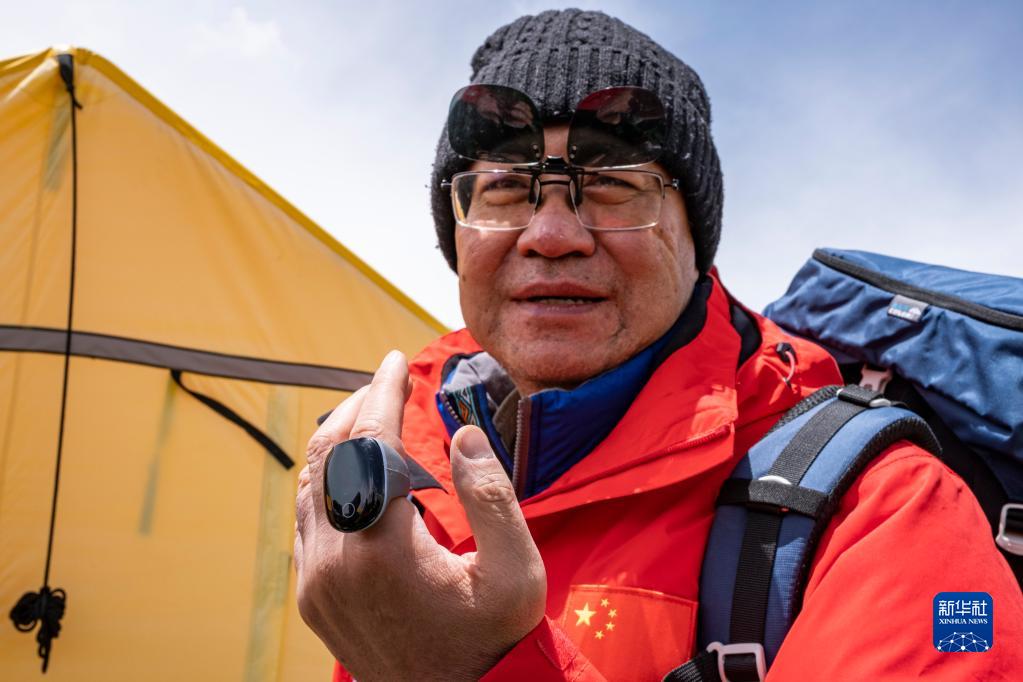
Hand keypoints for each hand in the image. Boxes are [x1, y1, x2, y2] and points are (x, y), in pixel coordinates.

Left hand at [295, 350, 546, 680]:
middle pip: (330, 456)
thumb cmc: (491, 640)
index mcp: (383, 549)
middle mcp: (336, 562)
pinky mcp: (312, 597)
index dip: (383, 395)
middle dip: (357, 408)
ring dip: (337, 441)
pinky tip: (350, 470)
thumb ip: (492, 497)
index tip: (395, 361)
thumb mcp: (516, 573)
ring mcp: (316, 581)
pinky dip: (324, 481)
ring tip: (369, 416)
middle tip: (386, 382)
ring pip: (309, 486)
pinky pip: (305, 520)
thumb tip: (464, 435)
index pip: (371, 446)